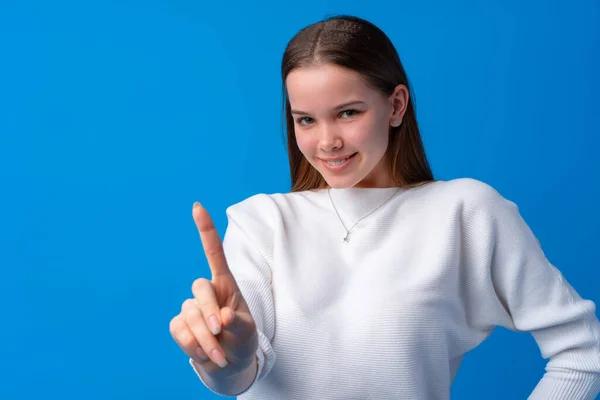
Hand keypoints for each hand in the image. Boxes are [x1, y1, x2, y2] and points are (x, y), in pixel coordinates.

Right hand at [170, 202, 258, 374]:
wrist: (229, 365)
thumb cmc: (242, 340)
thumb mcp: (247, 332)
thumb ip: (238, 323)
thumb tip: (221, 317)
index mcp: (225, 284)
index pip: (214, 252)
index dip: (205, 229)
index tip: (197, 206)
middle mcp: (206, 291)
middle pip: (200, 288)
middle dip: (209, 313)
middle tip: (220, 333)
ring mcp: (190, 307)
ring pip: (189, 315)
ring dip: (206, 340)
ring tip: (221, 354)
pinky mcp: (179, 324)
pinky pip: (180, 331)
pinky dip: (194, 347)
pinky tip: (205, 353)